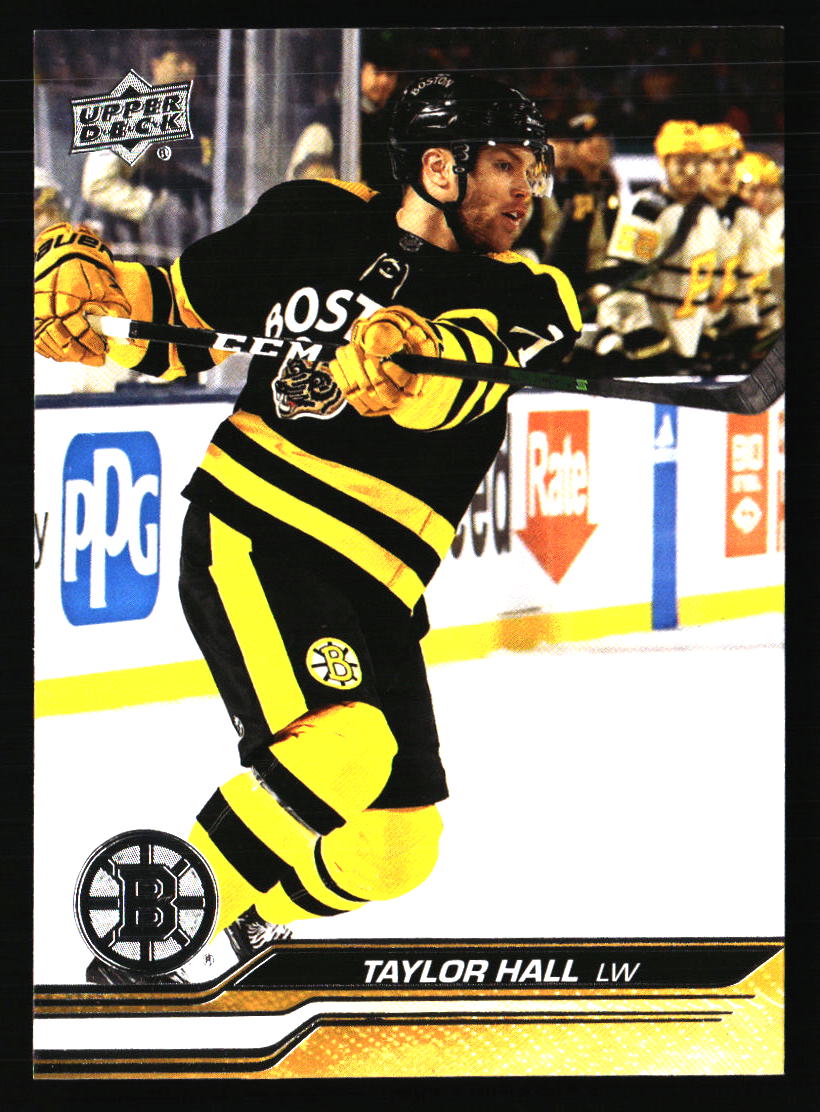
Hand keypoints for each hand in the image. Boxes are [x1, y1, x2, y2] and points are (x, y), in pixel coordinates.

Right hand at [34, 222, 130, 364]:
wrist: (68, 252)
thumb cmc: (90, 270)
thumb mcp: (110, 287)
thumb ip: (116, 311)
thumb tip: (119, 335)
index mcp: (68, 296)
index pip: (77, 328)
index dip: (91, 343)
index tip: (103, 349)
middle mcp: (49, 303)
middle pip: (60, 339)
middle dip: (79, 353)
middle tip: (95, 357)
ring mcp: (39, 307)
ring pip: (46, 340)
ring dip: (65, 354)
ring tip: (82, 356)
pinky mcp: (34, 310)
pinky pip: (38, 336)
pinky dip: (50, 348)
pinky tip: (65, 352)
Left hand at [328, 306, 440, 415]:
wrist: (392, 386)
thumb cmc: (402, 365)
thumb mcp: (411, 354)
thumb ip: (415, 342)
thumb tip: (413, 330)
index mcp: (411, 389)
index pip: (405, 383)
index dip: (395, 373)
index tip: (385, 362)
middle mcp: (396, 401)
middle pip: (380, 387)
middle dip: (365, 365)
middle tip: (355, 347)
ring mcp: (378, 407)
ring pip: (362, 390)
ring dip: (350, 367)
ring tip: (345, 349)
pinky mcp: (364, 409)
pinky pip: (349, 395)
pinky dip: (341, 377)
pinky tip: (336, 361)